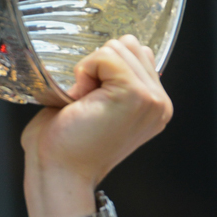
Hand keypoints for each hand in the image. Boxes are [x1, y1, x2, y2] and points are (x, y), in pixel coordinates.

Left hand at [20, 36, 171, 216]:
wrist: (57, 172)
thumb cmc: (64, 145)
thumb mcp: (96, 104)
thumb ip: (113, 79)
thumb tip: (113, 51)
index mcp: (153, 105)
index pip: (137, 53)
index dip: (104, 67)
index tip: (91, 100)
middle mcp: (160, 103)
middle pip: (129, 45)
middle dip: (98, 65)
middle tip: (86, 101)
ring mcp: (152, 99)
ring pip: (118, 47)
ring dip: (90, 69)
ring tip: (84, 102)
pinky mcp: (136, 95)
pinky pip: (106, 56)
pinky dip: (84, 71)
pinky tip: (81, 99)